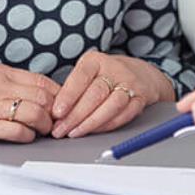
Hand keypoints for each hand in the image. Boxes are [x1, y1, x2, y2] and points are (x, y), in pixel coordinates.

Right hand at [0, 63, 60, 142]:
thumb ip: (5, 82)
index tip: (60, 102)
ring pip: (34, 112)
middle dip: (54, 110)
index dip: (56, 93)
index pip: (39, 79)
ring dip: (44, 124)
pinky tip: (25, 136)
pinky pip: (17, 131)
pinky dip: (27, 135)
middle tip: (56, 119)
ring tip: (43, 129)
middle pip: (41, 96)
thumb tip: (32, 92)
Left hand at [51, 50, 174, 137]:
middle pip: (95, 94)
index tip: (56, 112)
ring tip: (75, 133)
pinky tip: (94, 131)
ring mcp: (130, 84)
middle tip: (60, 130)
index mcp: (96, 61)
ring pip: (111, 106)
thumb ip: (73, 89)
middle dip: (75, 116)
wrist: (140, 74)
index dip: (68, 96)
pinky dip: (107, 126)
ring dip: (90, 123)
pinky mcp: (140, 99)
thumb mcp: (87, 72)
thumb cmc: (106, 75)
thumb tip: (54, 113)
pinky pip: (124, 115)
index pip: (80, 77)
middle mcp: (114, 69)